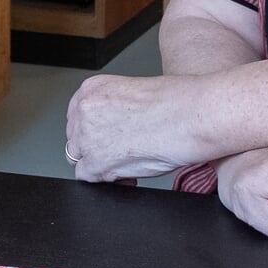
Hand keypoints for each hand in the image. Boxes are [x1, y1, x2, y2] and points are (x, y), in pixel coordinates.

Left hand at [65, 73, 205, 181]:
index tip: (109, 134)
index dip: (96, 128)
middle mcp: (85, 110)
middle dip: (97, 145)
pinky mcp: (97, 163)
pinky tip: (127, 173)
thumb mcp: (136, 93)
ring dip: (99, 161)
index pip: (78, 114)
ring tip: (126, 161)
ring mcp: (87, 137)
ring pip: (79, 157)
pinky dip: (105, 178)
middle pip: (76, 136)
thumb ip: (115, 109)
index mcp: (93, 88)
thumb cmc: (177, 102)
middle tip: (122, 148)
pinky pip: (86, 176)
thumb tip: (114, 128)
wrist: (191, 116)